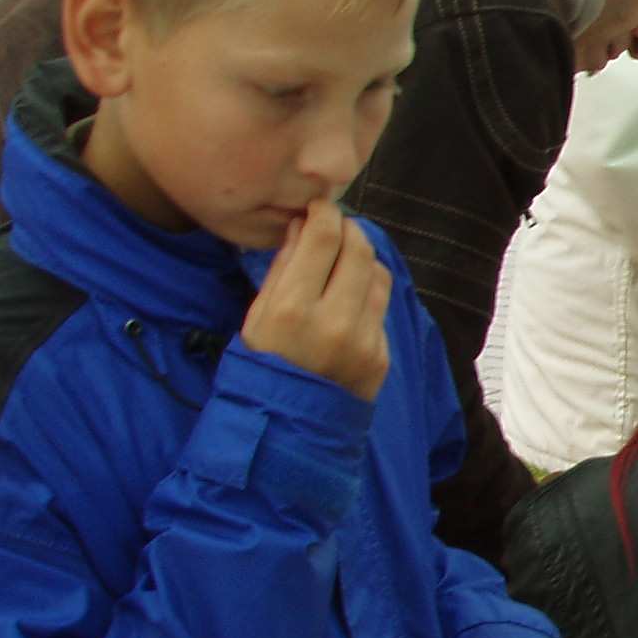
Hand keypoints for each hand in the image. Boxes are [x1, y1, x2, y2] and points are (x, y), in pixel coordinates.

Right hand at [240, 200, 392, 399]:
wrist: (285, 429)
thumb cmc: (261, 367)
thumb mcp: (255, 318)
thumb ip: (282, 270)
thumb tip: (303, 226)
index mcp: (291, 309)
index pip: (323, 240)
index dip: (325, 214)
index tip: (320, 207)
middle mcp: (333, 322)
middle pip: (359, 250)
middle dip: (349, 230)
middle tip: (337, 227)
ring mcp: (363, 340)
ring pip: (378, 274)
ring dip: (364, 258)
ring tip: (344, 259)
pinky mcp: (381, 355)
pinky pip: (381, 308)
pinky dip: (367, 293)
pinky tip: (351, 297)